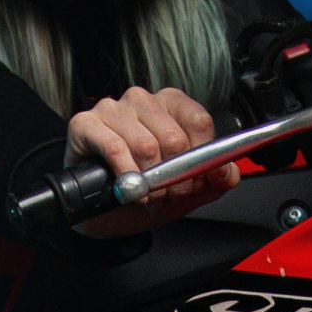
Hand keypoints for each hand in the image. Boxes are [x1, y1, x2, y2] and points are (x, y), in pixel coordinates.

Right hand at [67, 85, 215, 184]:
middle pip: (174, 138)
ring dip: (150, 182)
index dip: (200, 160)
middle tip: (167, 195)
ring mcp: (113, 108)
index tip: (194, 182)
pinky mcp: (86, 123)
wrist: (104, 211)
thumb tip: (225, 172)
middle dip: (175, 178)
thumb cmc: (145, 189)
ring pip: (146, 145)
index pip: (199, 121)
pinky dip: (126, 176)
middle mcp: (143, 100)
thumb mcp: (188, 189)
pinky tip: (129, 190)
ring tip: (147, 195)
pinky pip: (114, 148)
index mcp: (171, 104)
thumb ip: (216, 180)